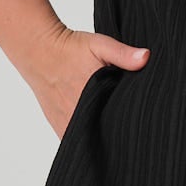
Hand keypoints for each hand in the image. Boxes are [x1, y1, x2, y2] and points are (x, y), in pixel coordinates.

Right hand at [31, 29, 149, 140]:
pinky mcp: (58, 125)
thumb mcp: (100, 45)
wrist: (39, 51)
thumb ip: (123, 54)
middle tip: (128, 130)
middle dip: (117, 134)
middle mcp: (79, 114)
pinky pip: (74, 141)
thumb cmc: (70, 48)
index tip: (140, 124)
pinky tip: (95, 132)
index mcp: (95, 97)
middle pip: (106, 135)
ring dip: (100, 139)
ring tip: (113, 135)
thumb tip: (145, 57)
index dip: (131, 127)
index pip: (118, 123)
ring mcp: (68, 122)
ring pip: (89, 141)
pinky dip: (85, 139)